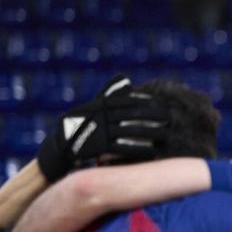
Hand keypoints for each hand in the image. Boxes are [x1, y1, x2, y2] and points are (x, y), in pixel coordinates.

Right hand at [37, 75, 168, 181]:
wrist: (60, 145)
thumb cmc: (81, 123)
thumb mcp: (92, 105)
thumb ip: (110, 93)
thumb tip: (127, 79)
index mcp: (100, 104)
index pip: (126, 100)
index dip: (145, 102)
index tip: (161, 103)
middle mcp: (101, 116)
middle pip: (132, 115)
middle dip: (152, 116)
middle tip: (170, 118)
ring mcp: (101, 131)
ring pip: (131, 131)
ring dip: (150, 133)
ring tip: (166, 134)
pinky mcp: (100, 148)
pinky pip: (124, 148)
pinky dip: (139, 150)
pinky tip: (153, 151)